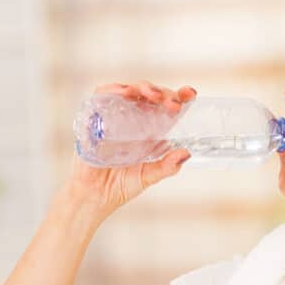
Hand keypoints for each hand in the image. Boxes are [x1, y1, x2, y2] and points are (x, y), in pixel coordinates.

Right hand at [61, 81, 197, 218]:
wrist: (94, 197)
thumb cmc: (121, 185)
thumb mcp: (148, 176)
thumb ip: (167, 166)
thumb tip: (185, 153)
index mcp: (150, 129)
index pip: (166, 106)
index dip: (179, 96)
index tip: (190, 94)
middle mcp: (134, 119)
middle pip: (150, 95)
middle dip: (164, 93)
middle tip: (173, 103)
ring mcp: (114, 116)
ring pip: (129, 90)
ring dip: (142, 87)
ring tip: (153, 95)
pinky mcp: (94, 117)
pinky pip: (102, 95)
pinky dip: (113, 90)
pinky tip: (125, 93)